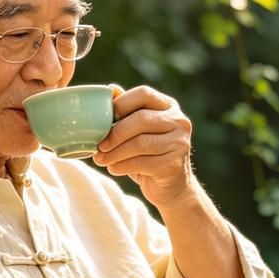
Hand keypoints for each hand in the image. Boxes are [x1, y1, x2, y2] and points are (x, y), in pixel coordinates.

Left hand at [93, 85, 195, 209]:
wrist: (172, 188)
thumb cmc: (149, 155)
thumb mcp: (138, 131)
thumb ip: (127, 111)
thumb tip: (111, 89)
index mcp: (169, 106)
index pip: (144, 93)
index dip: (121, 103)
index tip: (103, 118)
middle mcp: (179, 122)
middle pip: (141, 119)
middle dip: (115, 133)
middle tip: (99, 145)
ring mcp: (179, 143)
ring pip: (140, 143)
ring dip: (115, 152)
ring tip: (100, 159)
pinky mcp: (174, 165)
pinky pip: (141, 162)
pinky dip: (122, 166)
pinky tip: (113, 168)